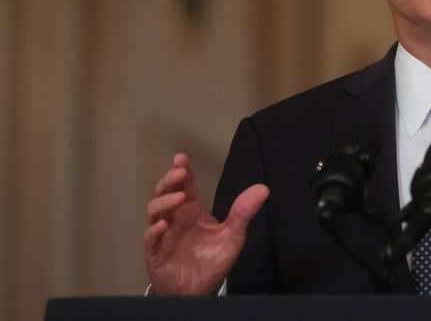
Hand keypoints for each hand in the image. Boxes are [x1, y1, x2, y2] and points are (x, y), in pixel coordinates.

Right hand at [144, 153, 268, 294]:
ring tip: (179, 198)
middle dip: (169, 180)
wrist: (200, 289)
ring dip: (165, 202)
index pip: (184, 185)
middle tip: (179, 172)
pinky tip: (164, 226)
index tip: (182, 159)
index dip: (181, 171)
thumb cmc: (212, 259)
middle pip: (164, 192)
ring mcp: (163, 235)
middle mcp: (175, 218)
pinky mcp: (156, 254)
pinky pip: (150, 240)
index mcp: (191, 210)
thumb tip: (263, 188)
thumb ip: (243, 212)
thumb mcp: (232, 235)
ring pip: (154, 211)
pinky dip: (154, 231)